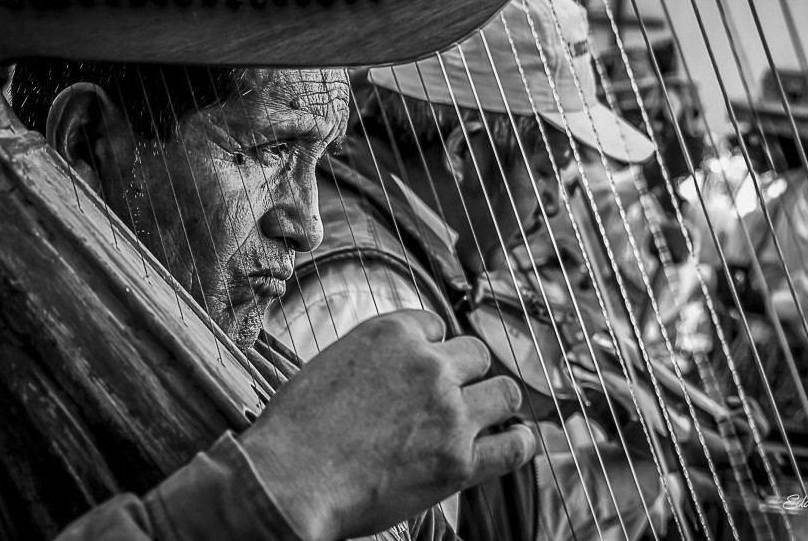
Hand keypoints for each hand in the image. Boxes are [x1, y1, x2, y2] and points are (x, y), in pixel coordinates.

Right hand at [240, 309, 535, 539]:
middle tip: (449, 400)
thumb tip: (399, 367)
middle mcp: (429, 364)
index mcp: (393, 331)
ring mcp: (449, 412)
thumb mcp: (332, 363)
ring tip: (483, 419)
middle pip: (476, 356)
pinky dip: (520, 442)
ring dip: (494, 403)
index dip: (433, 351)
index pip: (438, 326)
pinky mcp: (459, 461)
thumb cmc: (295, 429)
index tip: (424, 372)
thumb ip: (377, 357)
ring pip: (504, 393)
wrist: (287, 480)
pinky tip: (517, 441)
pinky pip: (514, 445)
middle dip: (465, 375)